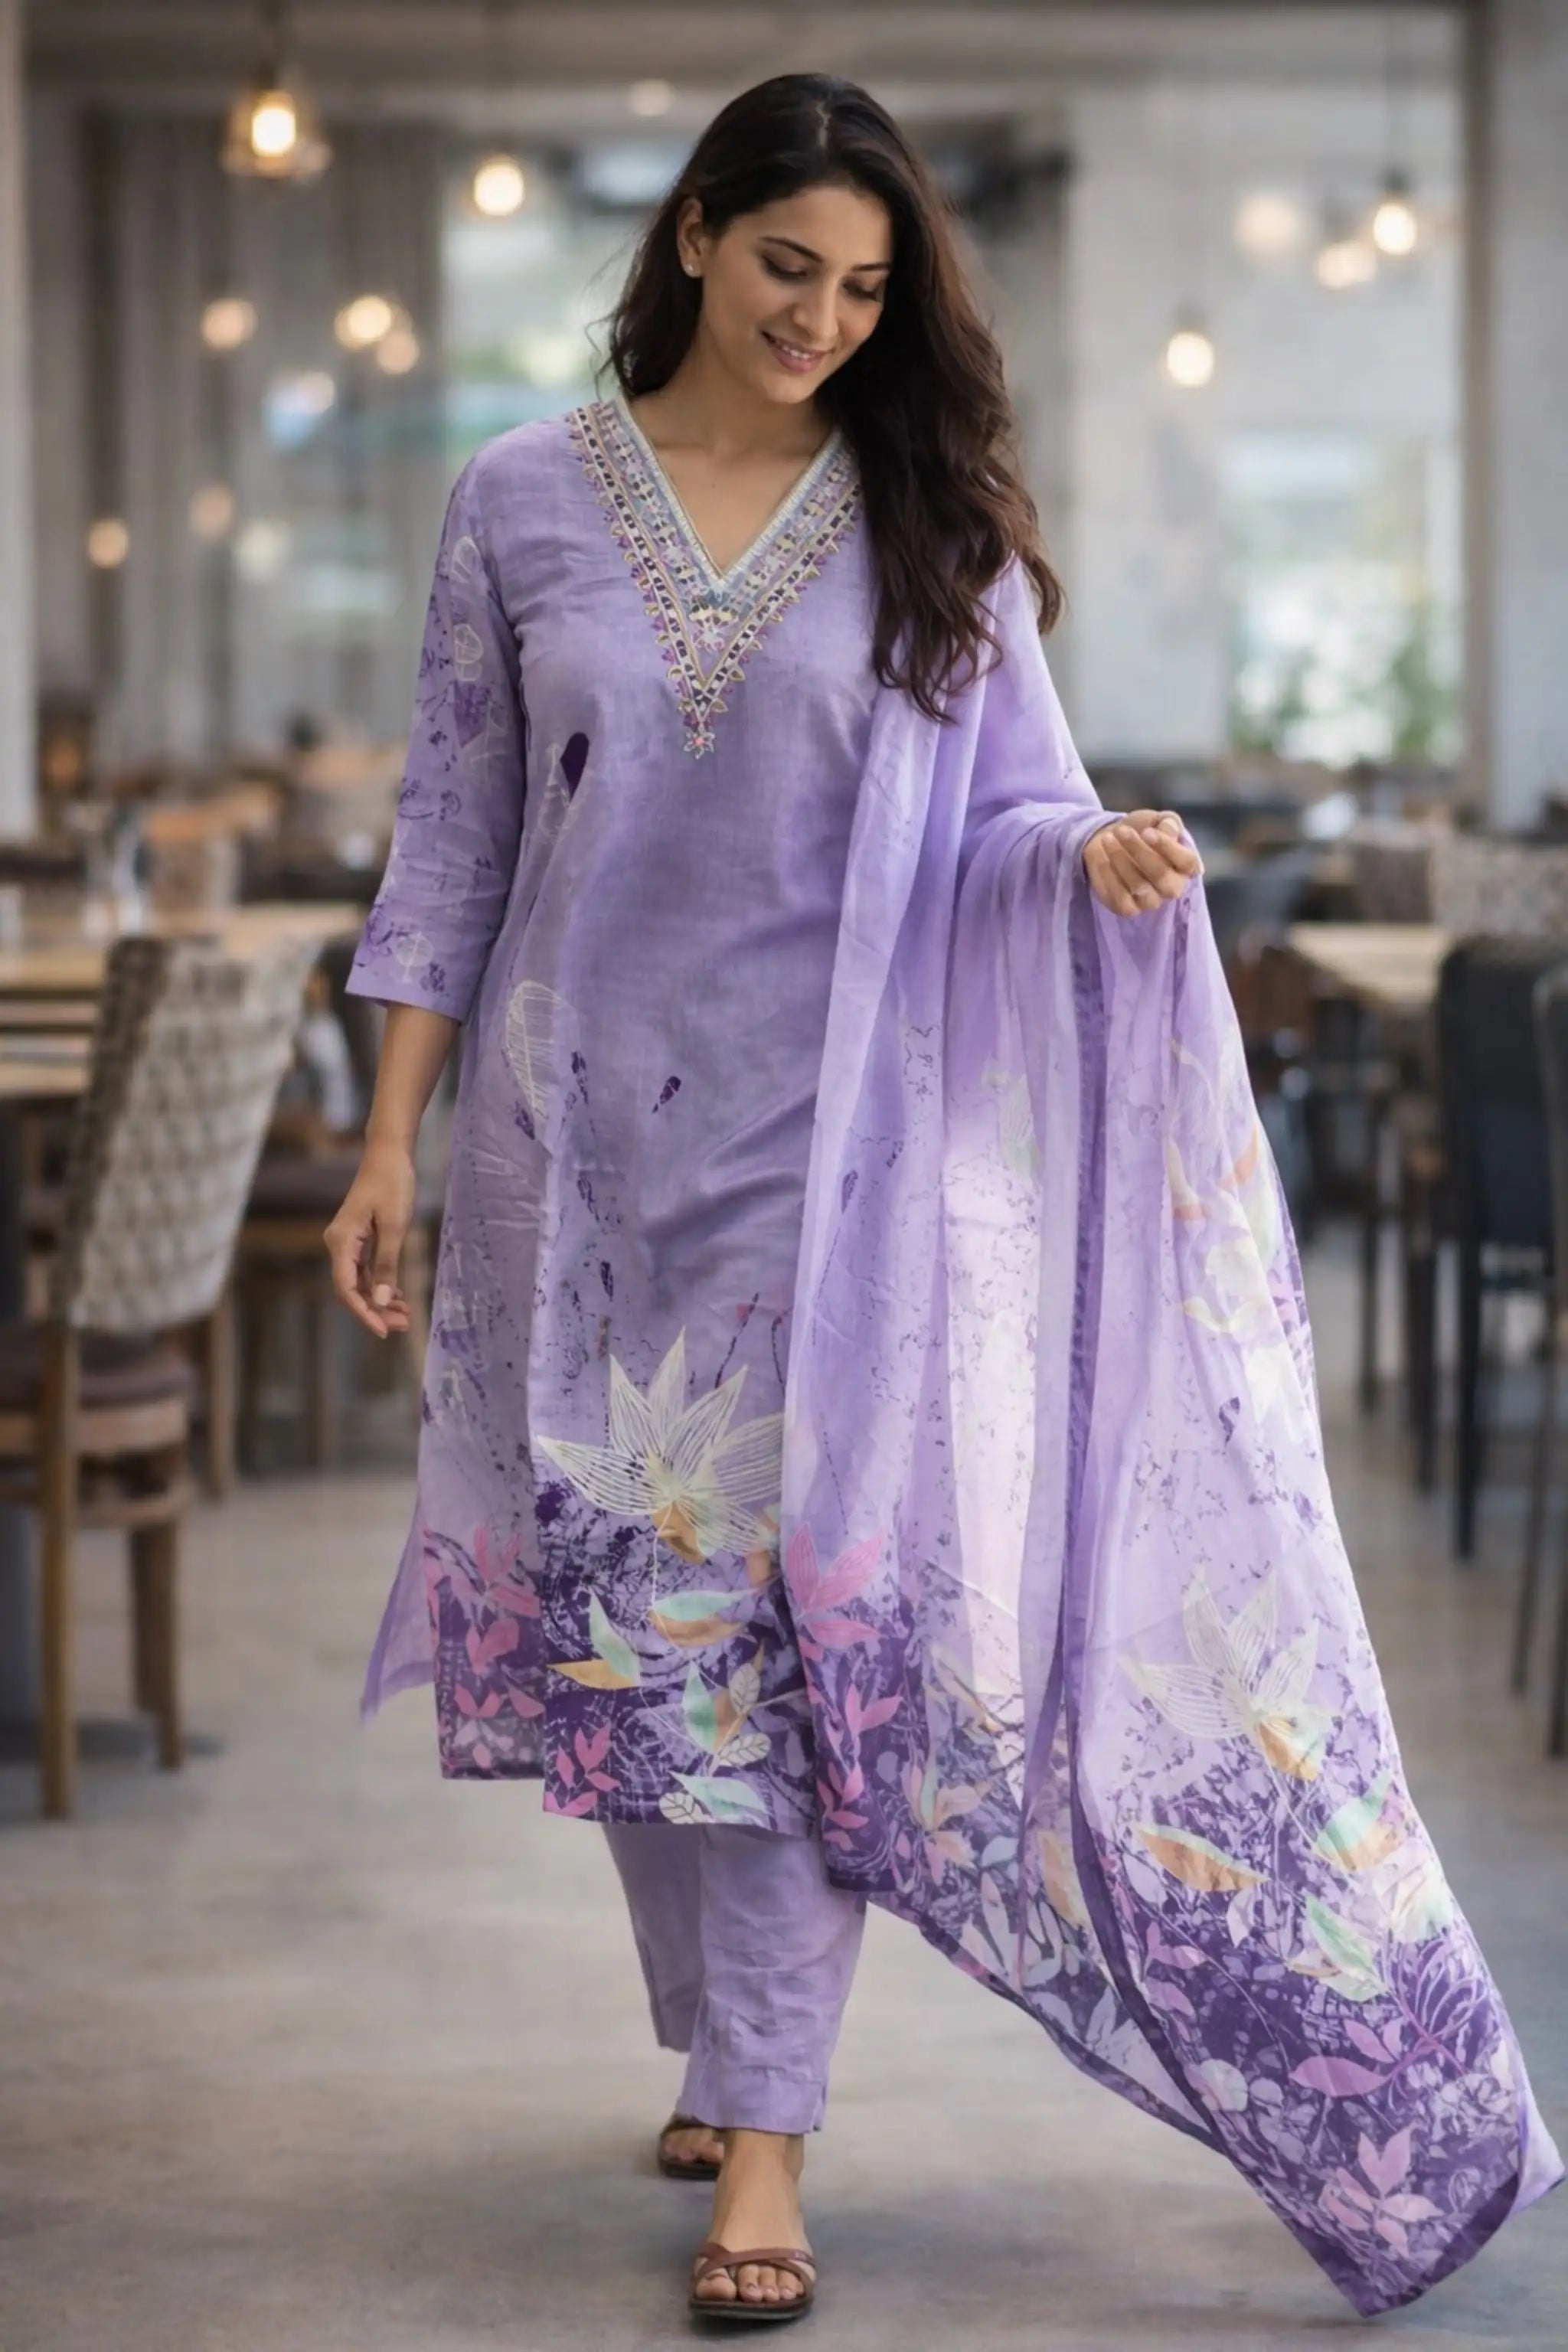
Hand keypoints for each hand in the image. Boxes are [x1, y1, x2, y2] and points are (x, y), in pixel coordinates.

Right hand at [324, 1137, 416, 1338]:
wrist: (388, 1155)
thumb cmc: (392, 1185)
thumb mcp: (394, 1226)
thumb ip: (387, 1264)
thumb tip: (381, 1300)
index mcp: (341, 1242)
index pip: (346, 1288)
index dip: (364, 1312)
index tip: (383, 1331)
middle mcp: (339, 1245)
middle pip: (352, 1289)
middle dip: (375, 1310)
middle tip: (403, 1325)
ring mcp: (348, 1243)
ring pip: (361, 1282)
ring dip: (380, 1300)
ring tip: (405, 1316)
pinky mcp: (360, 1240)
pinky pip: (367, 1271)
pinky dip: (382, 1284)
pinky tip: (399, 1297)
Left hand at [1083, 809, 1202, 916]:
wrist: (1110, 841)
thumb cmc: (1139, 831)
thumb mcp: (1156, 820)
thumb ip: (1168, 822)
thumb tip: (1169, 828)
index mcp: (1185, 866)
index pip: (1187, 862)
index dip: (1168, 847)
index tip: (1147, 831)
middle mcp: (1172, 887)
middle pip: (1162, 876)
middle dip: (1140, 851)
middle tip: (1122, 831)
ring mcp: (1151, 901)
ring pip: (1139, 886)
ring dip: (1120, 860)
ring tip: (1107, 838)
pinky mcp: (1129, 908)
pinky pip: (1119, 897)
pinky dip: (1107, 874)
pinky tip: (1100, 854)